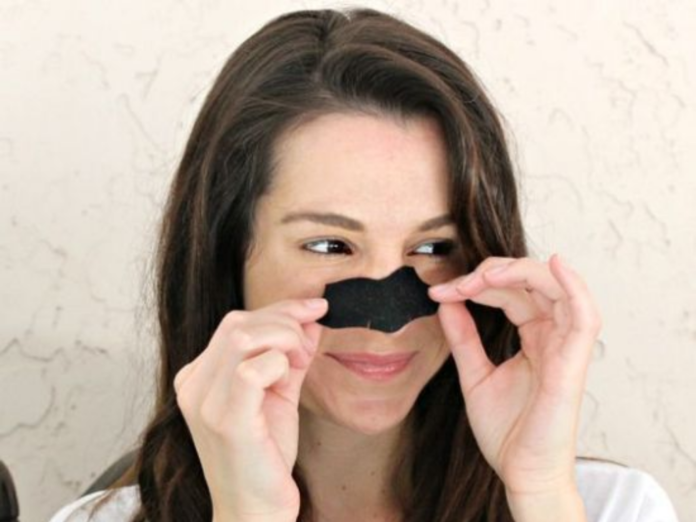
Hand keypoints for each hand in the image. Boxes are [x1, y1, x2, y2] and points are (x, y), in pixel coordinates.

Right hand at [173, 298, 327, 521]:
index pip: (235, 323)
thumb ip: (290, 356)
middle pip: (238, 323)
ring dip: (284, 338)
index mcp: (199, 376)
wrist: (255, 512)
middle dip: (285, 320)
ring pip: (242, 337)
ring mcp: (204, 402)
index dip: (278, 310)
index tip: (313, 309)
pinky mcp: (225, 420)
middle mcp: (193, 385)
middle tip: (311, 341)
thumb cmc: (264, 455)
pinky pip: (251, 369)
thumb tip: (310, 321)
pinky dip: (278, 365)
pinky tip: (288, 380)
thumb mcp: (278, 394)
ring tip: (300, 362)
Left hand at [428, 255, 601, 496]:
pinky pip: (585, 316)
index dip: (476, 284)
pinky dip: (574, 287)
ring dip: (521, 272)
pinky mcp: (573, 364)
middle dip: (493, 273)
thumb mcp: (475, 374)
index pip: (510, 292)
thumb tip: (446, 301)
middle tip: (456, 284)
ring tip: (485, 275)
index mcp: (534, 337)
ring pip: (557, 288)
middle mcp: (553, 337)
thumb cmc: (506, 430)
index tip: (439, 292)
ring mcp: (566, 348)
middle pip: (532, 282)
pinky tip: (556, 265)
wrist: (521, 473)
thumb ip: (463, 338)